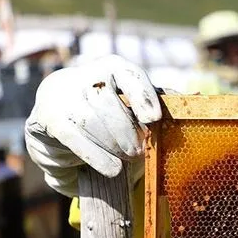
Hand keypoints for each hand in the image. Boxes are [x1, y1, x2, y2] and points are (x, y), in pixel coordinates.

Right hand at [24, 55, 161, 196]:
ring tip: (126, 158)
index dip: (142, 95)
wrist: (60, 123)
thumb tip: (190, 100)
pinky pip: (73, 137)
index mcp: (111, 67)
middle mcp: (85, 75)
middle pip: (107, 101)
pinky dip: (95, 156)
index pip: (128, 74)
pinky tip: (112, 170)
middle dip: (126, 131)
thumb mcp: (132, 103)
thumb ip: (157, 100)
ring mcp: (63, 94)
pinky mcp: (48, 117)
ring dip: (112, 144)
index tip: (154, 118)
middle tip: (139, 152)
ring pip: (90, 119)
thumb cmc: (108, 113)